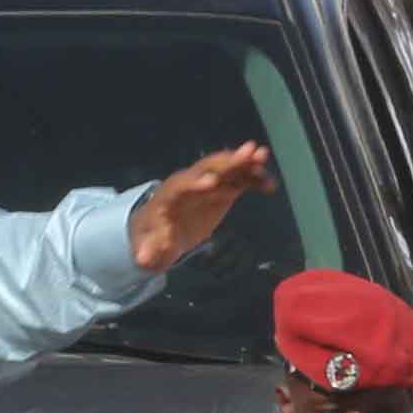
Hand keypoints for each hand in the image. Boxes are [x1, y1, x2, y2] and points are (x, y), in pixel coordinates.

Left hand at [128, 143, 280, 272]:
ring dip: (244, 162)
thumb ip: (149, 251)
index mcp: (169, 195)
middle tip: (246, 153)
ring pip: (226, 169)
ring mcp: (208, 184)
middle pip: (207, 168)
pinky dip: (253, 180)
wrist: (162, 231)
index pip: (180, 186)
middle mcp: (190, 183)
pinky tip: (270, 185)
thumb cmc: (153, 238)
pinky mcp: (222, 191)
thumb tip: (143, 258)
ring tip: (264, 156)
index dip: (194, 183)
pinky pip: (239, 181)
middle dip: (225, 161)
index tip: (211, 182)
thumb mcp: (149, 248)